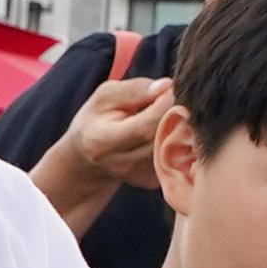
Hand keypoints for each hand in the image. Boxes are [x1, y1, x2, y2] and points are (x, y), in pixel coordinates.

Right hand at [34, 71, 170, 209]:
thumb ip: (134, 90)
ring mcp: (139, 176)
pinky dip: (175, 138)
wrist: (89, 157)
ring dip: (177, 125)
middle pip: (163, 136)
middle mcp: (122, 164)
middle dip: (174, 113)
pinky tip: (164, 131)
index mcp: (103, 142)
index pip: (146, 126)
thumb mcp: (105, 96)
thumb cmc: (97, 120)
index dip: (164, 104)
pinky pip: (175, 155)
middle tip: (173, 98)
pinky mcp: (153, 181)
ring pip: (173, 145)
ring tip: (165, 114)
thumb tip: (166, 86)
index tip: (169, 88)